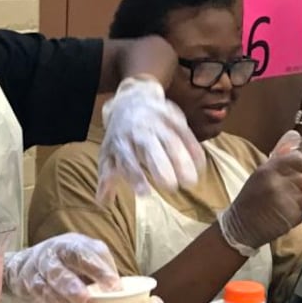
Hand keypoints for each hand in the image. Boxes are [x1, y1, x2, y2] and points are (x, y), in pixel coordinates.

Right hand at [4, 234, 119, 302]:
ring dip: (68, 287)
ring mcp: (41, 261)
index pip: (91, 251)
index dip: (103, 268)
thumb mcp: (82, 265)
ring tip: (81, 302)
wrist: (23, 269)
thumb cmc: (62, 269)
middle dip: (88, 272)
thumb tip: (122, 291)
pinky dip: (50, 298)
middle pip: (73, 255)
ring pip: (54, 271)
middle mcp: (58, 248)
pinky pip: (38, 287)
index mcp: (76, 244)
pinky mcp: (28, 278)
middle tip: (100, 291)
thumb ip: (100, 274)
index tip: (115, 286)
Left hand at [98, 78, 205, 200]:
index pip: (127, 159)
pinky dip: (193, 147)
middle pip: (150, 147)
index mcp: (121, 141)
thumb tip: (101, 203)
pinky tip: (200, 165)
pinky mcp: (173, 116)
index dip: (135, 176)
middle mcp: (138, 130)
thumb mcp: (109, 153)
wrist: (132, 98)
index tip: (145, 194)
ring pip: (170, 139)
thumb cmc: (120, 134)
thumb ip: (107, 178)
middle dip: (161, 166)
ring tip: (191, 182)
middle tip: (171, 188)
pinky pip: (185, 131)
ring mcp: (157, 121)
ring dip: (182, 160)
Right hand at [221, 131, 301, 251]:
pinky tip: (287, 210)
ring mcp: (287, 200)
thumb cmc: (250, 199)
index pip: (299, 159)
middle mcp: (279, 183)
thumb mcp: (260, 174)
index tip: (300, 170)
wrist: (240, 227)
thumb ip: (279, 158)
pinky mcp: (293, 216)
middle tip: (295, 188)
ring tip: (288, 200)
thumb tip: (295, 136)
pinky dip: (300, 209)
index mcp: (269, 169)